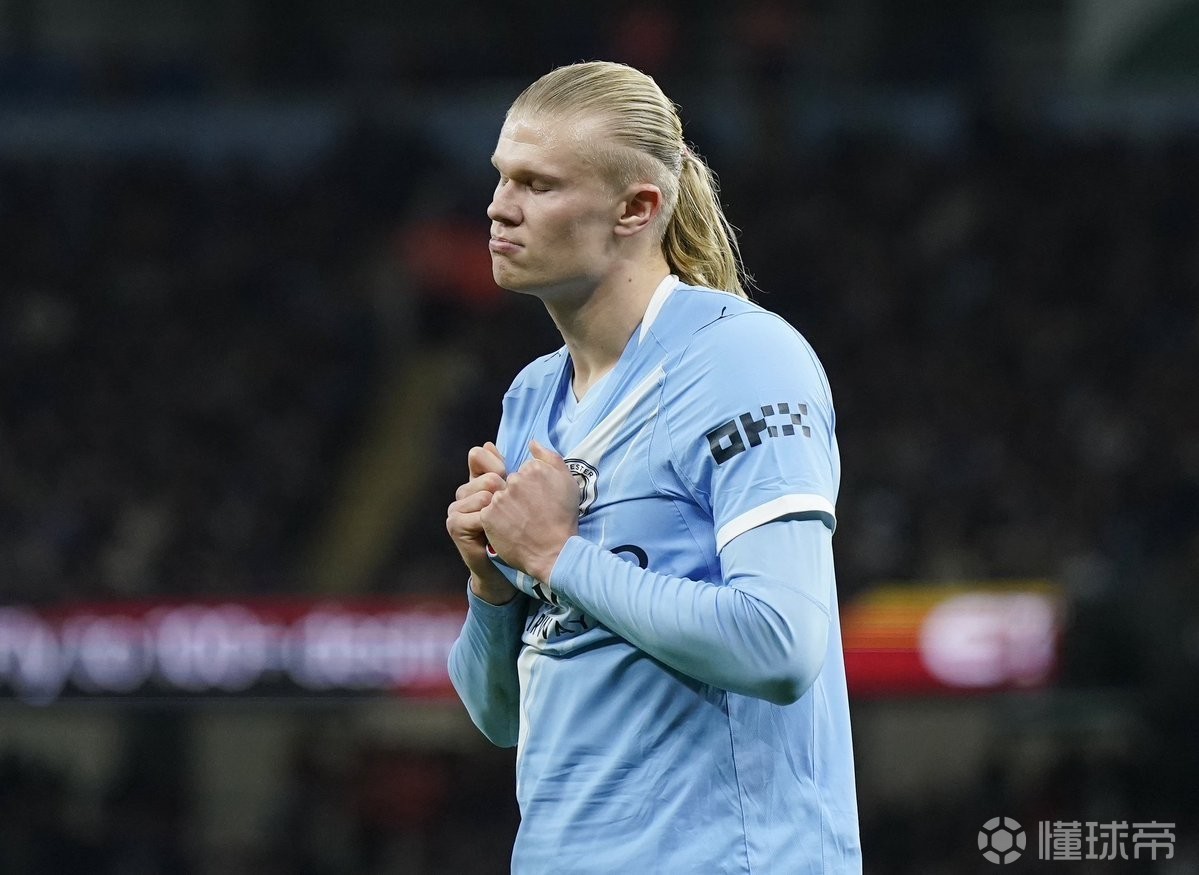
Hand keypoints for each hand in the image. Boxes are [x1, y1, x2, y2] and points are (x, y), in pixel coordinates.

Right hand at [446, 441, 513, 603]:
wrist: (515, 562)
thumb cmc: (525, 527)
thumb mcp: (530, 494)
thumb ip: (529, 468)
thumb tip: (529, 443)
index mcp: (478, 479)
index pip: (478, 454)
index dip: (497, 462)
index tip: (509, 476)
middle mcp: (465, 491)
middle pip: (485, 476)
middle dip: (504, 491)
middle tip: (512, 510)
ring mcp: (457, 508)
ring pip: (482, 494)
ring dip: (500, 510)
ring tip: (505, 524)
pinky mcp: (455, 525)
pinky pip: (477, 513)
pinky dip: (491, 522)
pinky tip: (496, 531)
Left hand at [481, 440, 579, 583]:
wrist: (554, 551)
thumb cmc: (563, 518)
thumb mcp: (568, 483)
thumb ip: (550, 458)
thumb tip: (532, 443)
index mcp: (533, 469)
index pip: (524, 471)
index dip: (532, 487)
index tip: (540, 501)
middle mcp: (514, 480)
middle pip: (510, 483)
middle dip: (518, 496)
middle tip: (530, 513)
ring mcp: (499, 498)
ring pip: (499, 498)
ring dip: (506, 508)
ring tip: (521, 523)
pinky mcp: (488, 516)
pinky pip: (488, 513)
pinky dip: (497, 521)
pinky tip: (511, 529)